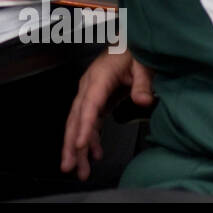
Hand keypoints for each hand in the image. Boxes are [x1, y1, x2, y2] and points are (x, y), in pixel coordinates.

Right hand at [60, 49, 153, 180]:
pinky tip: (94, 154)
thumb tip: (142, 101)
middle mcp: (89, 87)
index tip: (80, 146)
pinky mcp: (97, 99)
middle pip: (76, 118)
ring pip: (79, 123)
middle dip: (71, 144)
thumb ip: (142, 83)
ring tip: (81, 170)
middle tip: (69, 167)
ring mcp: (90, 93)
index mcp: (98, 78)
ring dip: (79, 147)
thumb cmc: (134, 50)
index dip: (84, 127)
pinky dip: (90, 139)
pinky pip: (89, 122)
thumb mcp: (143, 64)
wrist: (130, 42)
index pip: (89, 106)